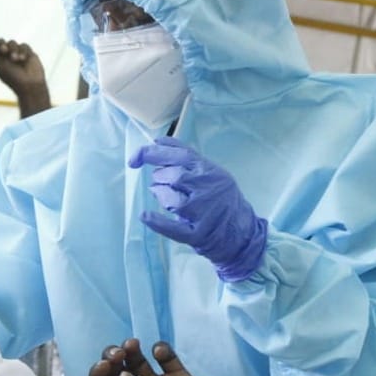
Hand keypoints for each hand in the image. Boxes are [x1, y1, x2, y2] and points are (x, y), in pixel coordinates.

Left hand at [0, 32, 48, 98]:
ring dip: (13, 50)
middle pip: (2, 42)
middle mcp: (6, 55)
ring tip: (16, 59)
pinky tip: (23, 59)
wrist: (30, 85)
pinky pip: (24, 45)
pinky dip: (23, 51)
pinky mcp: (28, 53)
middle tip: (4, 51)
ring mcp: (17, 53)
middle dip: (3, 46)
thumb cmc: (12, 78)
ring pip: (12, 43)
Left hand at [88, 339, 232, 375]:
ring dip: (131, 349)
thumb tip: (121, 374)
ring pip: (138, 359)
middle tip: (118, 354)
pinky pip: (167, 357)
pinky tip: (159, 352)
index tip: (104, 366)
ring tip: (132, 345)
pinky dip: (162, 350)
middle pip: (117, 368)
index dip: (99, 374)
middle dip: (112, 357)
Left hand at [128, 137, 266, 281]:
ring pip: (172, 199)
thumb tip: (157, 141)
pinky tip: (146, 216)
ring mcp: (203, 212)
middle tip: (161, 183)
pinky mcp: (198, 234)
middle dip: (160, 178)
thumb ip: (185, 156)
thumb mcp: (210, 170)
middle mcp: (207, 188)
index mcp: (209, 170)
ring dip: (161, 196)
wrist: (241, 232)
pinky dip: (157, 222)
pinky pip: (173, 227)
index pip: (178, 155)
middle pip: (174, 176)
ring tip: (166, 198)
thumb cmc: (222, 198)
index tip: (134, 159)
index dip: (152, 154)